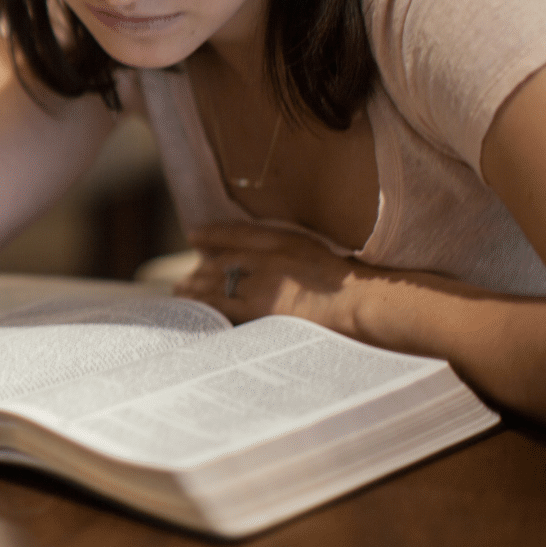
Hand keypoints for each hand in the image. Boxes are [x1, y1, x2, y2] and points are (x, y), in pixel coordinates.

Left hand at [175, 224, 381, 335]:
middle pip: (223, 261)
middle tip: (184, 278)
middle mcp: (268, 258)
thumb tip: (273, 265)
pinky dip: (205, 308)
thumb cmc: (355, 288)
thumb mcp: (323, 256)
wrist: (363, 305)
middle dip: (201, 269)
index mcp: (287, 241)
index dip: (214, 234)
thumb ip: (295, 257)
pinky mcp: (258, 309)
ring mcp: (261, 283)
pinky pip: (222, 307)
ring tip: (182, 294)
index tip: (194, 236)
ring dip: (196, 289)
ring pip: (218, 284)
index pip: (240, 233)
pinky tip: (195, 313)